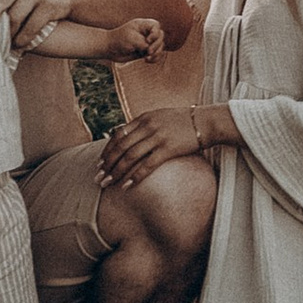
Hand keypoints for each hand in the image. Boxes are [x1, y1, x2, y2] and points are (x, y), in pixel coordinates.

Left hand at [97, 99, 226, 189]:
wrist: (204, 121)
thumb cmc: (182, 121)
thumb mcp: (159, 117)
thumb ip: (144, 125)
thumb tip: (127, 136)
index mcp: (144, 118)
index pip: (118, 135)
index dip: (107, 150)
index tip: (99, 163)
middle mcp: (147, 126)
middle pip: (121, 147)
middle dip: (107, 164)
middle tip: (98, 177)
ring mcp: (157, 137)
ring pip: (130, 157)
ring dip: (116, 172)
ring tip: (107, 184)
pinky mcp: (168, 149)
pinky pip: (147, 165)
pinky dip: (134, 176)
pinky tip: (126, 186)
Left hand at [115, 17, 165, 64]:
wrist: (110, 49)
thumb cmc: (119, 40)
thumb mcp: (132, 40)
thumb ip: (144, 44)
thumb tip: (152, 50)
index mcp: (142, 25)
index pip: (156, 25)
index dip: (155, 34)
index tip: (147, 41)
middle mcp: (146, 32)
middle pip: (160, 36)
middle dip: (157, 45)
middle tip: (148, 52)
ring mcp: (146, 42)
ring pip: (160, 46)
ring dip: (157, 53)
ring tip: (147, 58)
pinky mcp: (145, 51)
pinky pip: (156, 54)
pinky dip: (154, 58)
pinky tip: (147, 61)